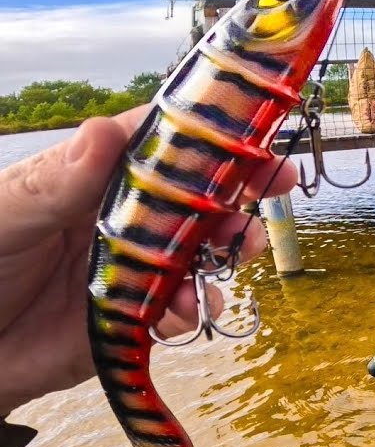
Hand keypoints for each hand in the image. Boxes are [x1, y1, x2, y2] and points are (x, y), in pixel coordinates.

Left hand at [0, 106, 297, 415]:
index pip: (155, 143)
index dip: (205, 132)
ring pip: (199, 251)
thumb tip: (105, 130)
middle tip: (277, 183)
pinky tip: (186, 311)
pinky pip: (180, 311)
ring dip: (229, 247)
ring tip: (241, 248)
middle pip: (194, 195)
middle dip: (239, 187)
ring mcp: (133, 269)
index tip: (249, 126)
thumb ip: (55, 182)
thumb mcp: (4, 216)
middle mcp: (120, 220)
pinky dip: (194, 309)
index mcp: (89, 181)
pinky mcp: (136, 319)